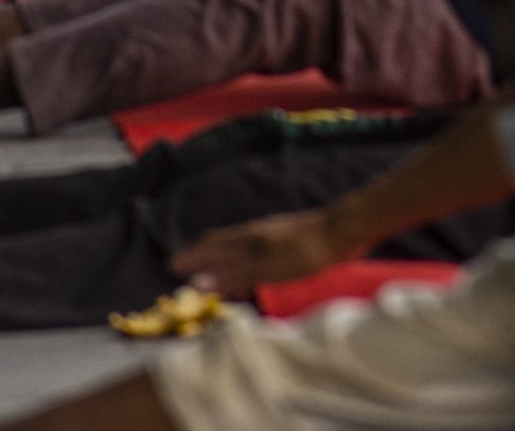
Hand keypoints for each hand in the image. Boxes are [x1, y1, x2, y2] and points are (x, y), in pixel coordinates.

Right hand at [169, 207, 358, 298]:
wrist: (342, 232)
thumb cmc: (303, 251)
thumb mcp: (264, 268)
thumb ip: (230, 275)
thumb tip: (194, 283)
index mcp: (244, 239)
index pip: (208, 245)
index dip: (190, 257)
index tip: (172, 268)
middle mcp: (253, 235)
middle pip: (220, 245)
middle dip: (201, 257)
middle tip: (186, 271)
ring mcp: (270, 238)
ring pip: (237, 251)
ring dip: (222, 264)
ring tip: (215, 282)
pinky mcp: (286, 245)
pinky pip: (254, 257)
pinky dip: (243, 269)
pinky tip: (253, 278)